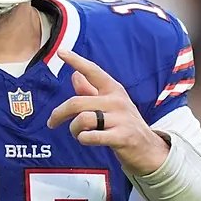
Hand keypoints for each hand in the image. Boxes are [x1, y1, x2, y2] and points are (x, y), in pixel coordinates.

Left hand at [47, 49, 168, 174]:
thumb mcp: (110, 104)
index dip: (76, 61)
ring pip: (82, 119)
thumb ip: (91, 91)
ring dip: (73, 129)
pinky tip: (85, 139)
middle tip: (52, 123)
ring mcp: (121, 119)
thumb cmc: (124, 124)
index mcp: (113, 89)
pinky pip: (91, 136)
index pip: (93, 71)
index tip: (61, 52)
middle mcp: (117, 101)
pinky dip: (82, 139)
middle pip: (77, 102)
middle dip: (59, 114)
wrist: (148, 148)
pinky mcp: (121, 136)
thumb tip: (75, 75)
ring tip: (78, 134)